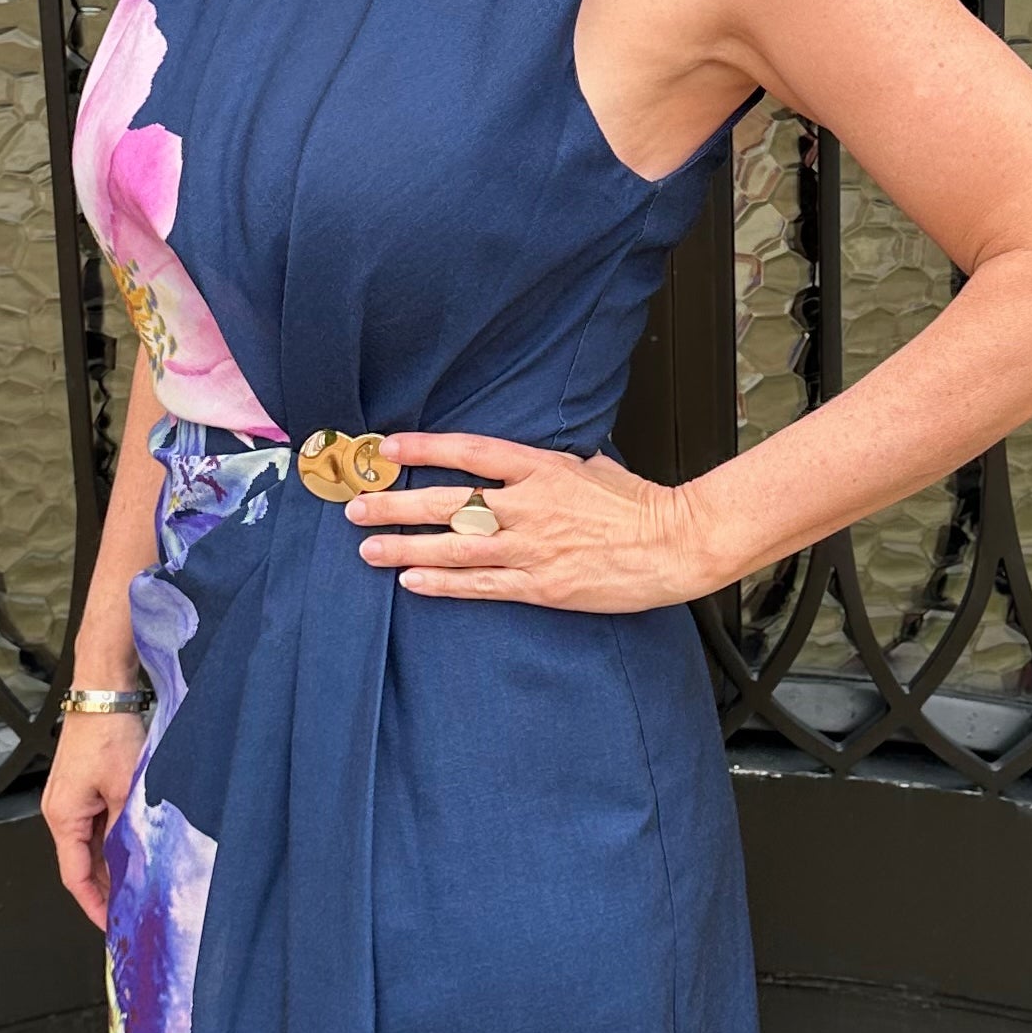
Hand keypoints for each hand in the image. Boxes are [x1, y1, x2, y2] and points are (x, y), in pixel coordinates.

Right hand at [41, 707, 145, 929]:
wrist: (103, 695)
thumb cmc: (107, 733)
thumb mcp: (125, 790)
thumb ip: (127, 830)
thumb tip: (136, 862)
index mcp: (63, 816)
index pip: (75, 876)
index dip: (94, 904)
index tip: (111, 924)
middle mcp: (60, 811)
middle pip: (81, 864)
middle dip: (105, 889)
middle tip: (131, 909)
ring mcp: (69, 800)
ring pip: (90, 847)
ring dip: (110, 866)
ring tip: (136, 885)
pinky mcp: (82, 789)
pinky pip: (94, 828)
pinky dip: (111, 844)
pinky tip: (132, 850)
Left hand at [347, 432, 722, 612]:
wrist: (675, 544)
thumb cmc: (640, 505)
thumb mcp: (593, 467)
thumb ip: (551, 466)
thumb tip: (525, 462)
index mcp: (543, 468)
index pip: (471, 452)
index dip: (425, 448)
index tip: (387, 447)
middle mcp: (530, 505)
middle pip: (448, 502)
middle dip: (396, 505)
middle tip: (356, 508)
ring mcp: (533, 547)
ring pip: (455, 545)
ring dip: (406, 547)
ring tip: (368, 550)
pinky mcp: (541, 585)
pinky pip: (480, 584)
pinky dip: (443, 583)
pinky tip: (412, 581)